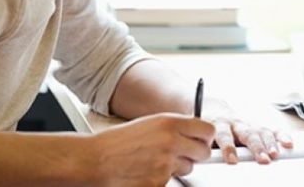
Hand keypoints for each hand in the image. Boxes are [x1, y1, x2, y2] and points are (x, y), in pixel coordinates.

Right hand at [89, 112, 214, 185]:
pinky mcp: (160, 182)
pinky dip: (162, 178)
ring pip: (188, 168)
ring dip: (177, 167)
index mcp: (170, 123)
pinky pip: (171, 181)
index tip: (202, 140)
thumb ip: (174, 127)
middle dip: (196, 154)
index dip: (206, 137)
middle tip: (184, 154)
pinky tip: (145, 171)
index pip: (207, 130)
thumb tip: (194, 134)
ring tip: (154, 161)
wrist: (96, 160)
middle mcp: (171, 142)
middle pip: (203, 152)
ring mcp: (166, 164)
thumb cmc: (119, 142)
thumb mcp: (150, 124)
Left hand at [204, 98, 292, 164]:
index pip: (224, 135)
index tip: (232, 160)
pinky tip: (287, 142)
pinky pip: (271, 129)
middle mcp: (236, 123)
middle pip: (247, 134)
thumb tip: (202, 160)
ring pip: (261, 131)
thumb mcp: (202, 136)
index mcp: (219, 124)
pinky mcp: (257, 125)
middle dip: (256, 147)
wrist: (213, 111)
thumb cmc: (207, 127)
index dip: (228, 147)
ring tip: (274, 154)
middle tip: (262, 159)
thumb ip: (205, 147)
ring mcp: (248, 124)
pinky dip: (280, 135)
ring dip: (269, 143)